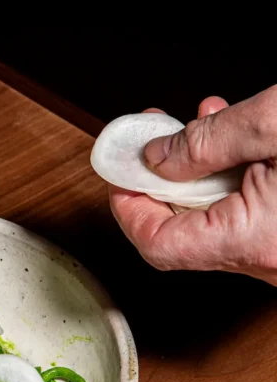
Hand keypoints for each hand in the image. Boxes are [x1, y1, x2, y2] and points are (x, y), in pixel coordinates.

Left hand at [109, 90, 276, 284]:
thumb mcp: (271, 125)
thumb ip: (206, 142)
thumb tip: (158, 156)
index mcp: (255, 239)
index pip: (159, 244)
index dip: (128, 207)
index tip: (119, 174)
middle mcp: (269, 259)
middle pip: (185, 232)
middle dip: (164, 177)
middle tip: (154, 135)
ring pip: (218, 220)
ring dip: (201, 172)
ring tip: (205, 122)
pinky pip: (249, 217)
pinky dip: (234, 179)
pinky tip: (239, 142)